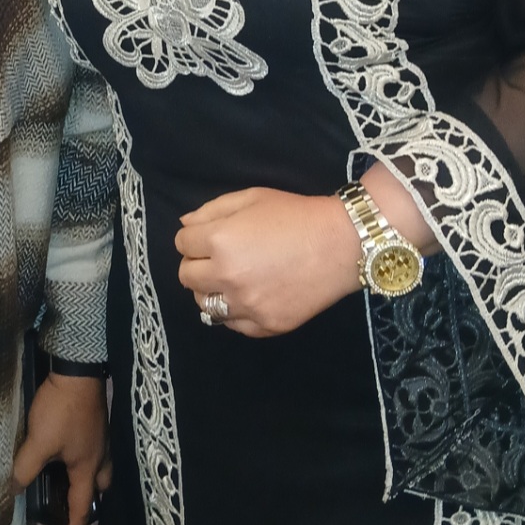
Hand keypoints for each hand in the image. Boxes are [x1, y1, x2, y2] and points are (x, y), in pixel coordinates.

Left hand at [12, 372, 110, 524]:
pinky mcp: (98, 423)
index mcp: (88, 469)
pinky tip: (67, 448)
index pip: (84, 508)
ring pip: (100, 468)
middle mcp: (101, 457)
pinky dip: (85, 456)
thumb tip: (11, 491)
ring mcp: (103, 438)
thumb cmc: (61, 411)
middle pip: (101, 489)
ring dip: (87, 476)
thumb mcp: (38, 442)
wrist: (78, 371)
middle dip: (87, 498)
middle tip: (66, 498)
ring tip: (64, 474)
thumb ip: (24, 469)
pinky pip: (96, 450)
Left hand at [175, 187, 361, 337]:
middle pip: (187, 276)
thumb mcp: (251, 198)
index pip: (182, 243)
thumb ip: (211, 210)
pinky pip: (233, 324)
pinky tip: (250, 296)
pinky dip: (235, 311)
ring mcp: (246, 305)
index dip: (194, 236)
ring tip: (233, 278)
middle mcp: (227, 276)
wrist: (342, 244)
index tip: (210, 235)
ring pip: (204, 305)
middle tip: (219, 257)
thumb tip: (185, 225)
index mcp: (220, 241)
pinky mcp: (266, 325)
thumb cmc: (295, 214)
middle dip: (197, 263)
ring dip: (211, 290)